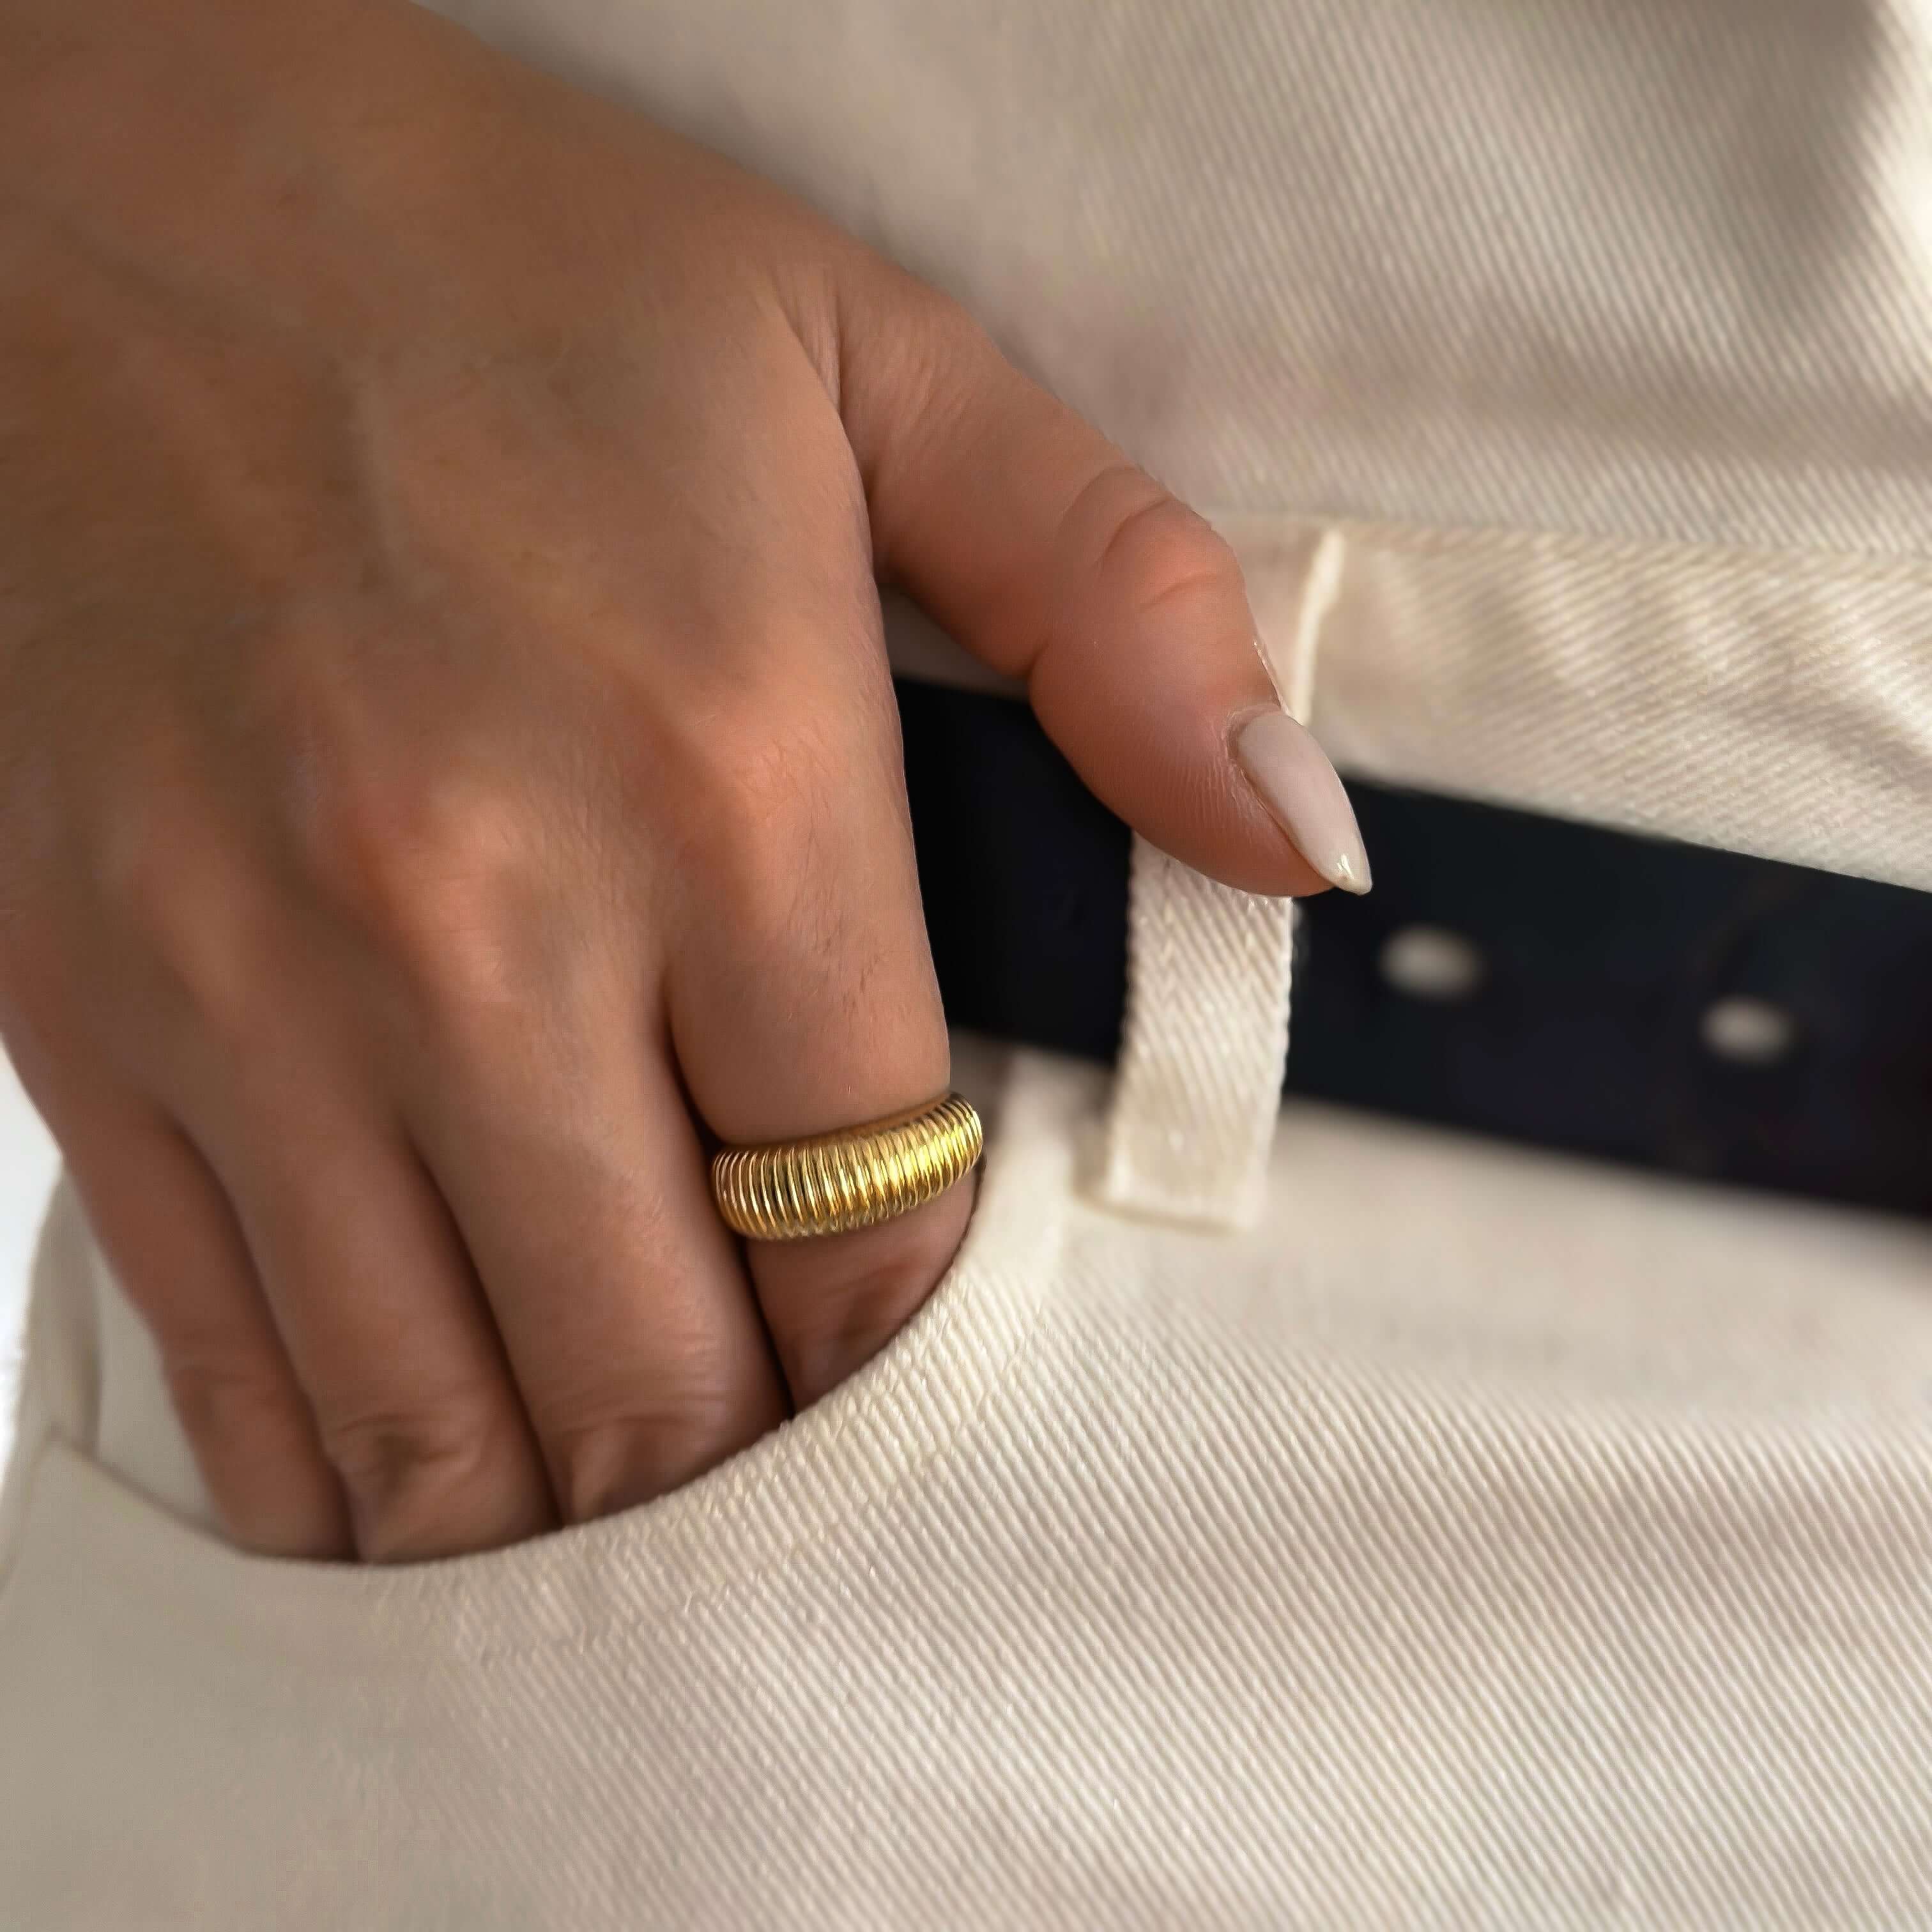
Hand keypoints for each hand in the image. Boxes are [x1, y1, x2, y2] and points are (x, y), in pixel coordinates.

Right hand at [0, 0, 1360, 1559]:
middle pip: (666, 1373)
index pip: (880, 1218)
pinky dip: (336, 1473)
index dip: (923, 1349)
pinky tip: (412, 1482)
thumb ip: (1115, 596)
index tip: (924, 1352)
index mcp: (724, 770)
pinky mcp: (78, 1009)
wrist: (67, 177)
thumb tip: (1300, 839)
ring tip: (630, 1507)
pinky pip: (218, 1355)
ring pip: (440, 1418)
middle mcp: (476, 919)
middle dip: (758, 1466)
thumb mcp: (859, 353)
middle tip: (792, 1452)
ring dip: (562, 1516)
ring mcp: (247, 987)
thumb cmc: (487, 263)